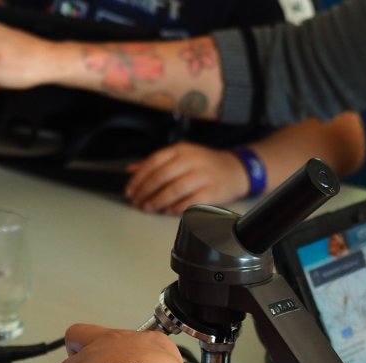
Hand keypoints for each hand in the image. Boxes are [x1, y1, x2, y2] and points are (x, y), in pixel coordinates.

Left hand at [124, 143, 249, 213]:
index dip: (139, 178)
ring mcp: (203, 176)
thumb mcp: (181, 156)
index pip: (154, 162)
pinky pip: (190, 201)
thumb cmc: (205, 164)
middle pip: (162, 176)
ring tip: (148, 207)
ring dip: (158, 200)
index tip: (130, 190)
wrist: (235, 170)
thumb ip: (156, 162)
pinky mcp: (212, 191)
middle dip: (146, 191)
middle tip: (137, 202)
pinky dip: (177, 207)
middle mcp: (191, 160)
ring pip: (175, 189)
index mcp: (181, 150)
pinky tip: (168, 211)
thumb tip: (131, 169)